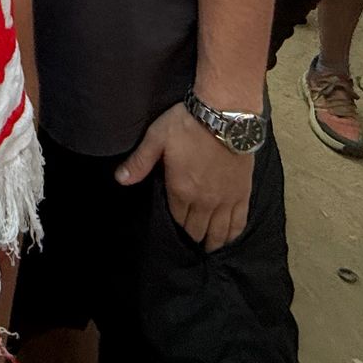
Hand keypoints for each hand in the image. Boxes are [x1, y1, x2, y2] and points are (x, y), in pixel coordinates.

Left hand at [115, 102, 252, 250]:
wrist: (225, 114)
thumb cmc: (188, 123)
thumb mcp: (156, 138)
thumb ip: (139, 162)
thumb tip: (119, 180)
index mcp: (181, 190)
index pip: (177, 219)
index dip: (175, 226)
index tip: (175, 229)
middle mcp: (204, 201)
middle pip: (197, 230)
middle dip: (192, 236)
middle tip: (191, 240)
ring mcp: (225, 199)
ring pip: (219, 231)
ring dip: (212, 242)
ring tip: (209, 248)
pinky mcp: (243, 193)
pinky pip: (239, 221)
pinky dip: (233, 233)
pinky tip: (230, 238)